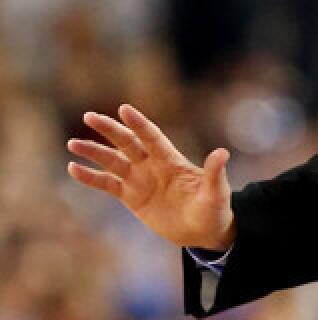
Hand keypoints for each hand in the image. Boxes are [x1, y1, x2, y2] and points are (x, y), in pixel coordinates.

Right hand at [67, 104, 235, 251]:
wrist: (203, 231)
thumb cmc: (214, 209)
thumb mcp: (217, 192)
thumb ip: (215, 173)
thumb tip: (222, 152)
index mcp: (172, 161)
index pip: (152, 138)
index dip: (139, 124)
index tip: (124, 109)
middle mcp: (153, 166)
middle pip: (128, 143)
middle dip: (109, 130)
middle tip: (89, 116)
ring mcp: (141, 180)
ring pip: (113, 161)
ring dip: (94, 152)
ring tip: (72, 143)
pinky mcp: (131, 197)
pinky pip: (107, 184)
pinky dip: (91, 177)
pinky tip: (73, 168)